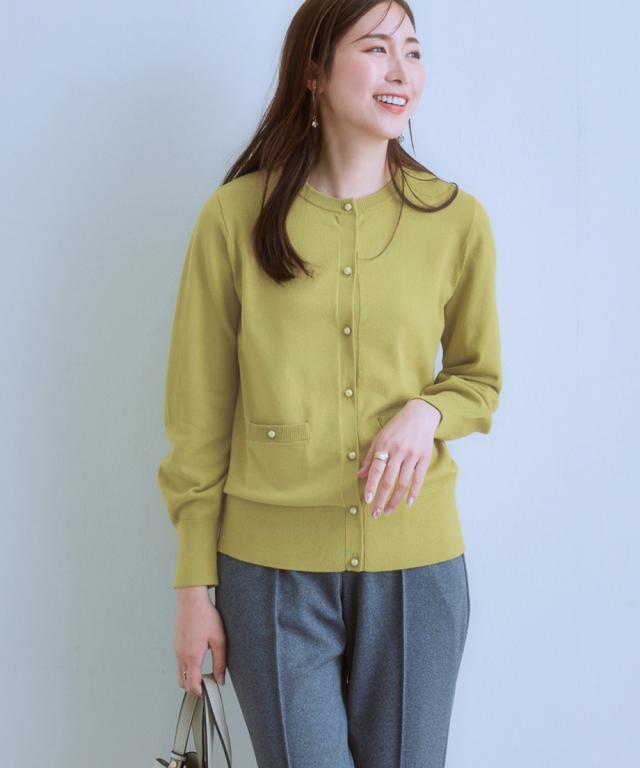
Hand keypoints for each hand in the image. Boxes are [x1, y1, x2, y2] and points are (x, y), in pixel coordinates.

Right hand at [174, 586, 226, 696]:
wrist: (191, 600)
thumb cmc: (205, 616)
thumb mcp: (219, 640)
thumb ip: (220, 662)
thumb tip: (220, 679)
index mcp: (192, 657)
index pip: (192, 685)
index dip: (201, 693)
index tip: (210, 692)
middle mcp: (181, 656)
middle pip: (183, 683)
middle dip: (194, 688)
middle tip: (208, 685)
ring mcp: (177, 650)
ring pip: (180, 674)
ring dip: (190, 678)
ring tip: (205, 673)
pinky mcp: (177, 644)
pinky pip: (179, 663)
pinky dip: (187, 668)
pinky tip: (199, 659)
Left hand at [356, 400, 441, 518]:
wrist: (420, 415)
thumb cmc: (396, 427)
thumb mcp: (380, 438)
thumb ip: (370, 457)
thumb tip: (359, 475)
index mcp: (385, 446)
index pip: (376, 470)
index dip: (371, 486)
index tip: (367, 499)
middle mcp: (399, 451)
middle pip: (389, 480)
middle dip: (381, 499)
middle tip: (375, 513)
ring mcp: (413, 455)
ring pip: (403, 483)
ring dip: (395, 500)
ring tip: (388, 511)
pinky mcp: (424, 458)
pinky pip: (419, 478)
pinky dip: (414, 492)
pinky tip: (408, 503)